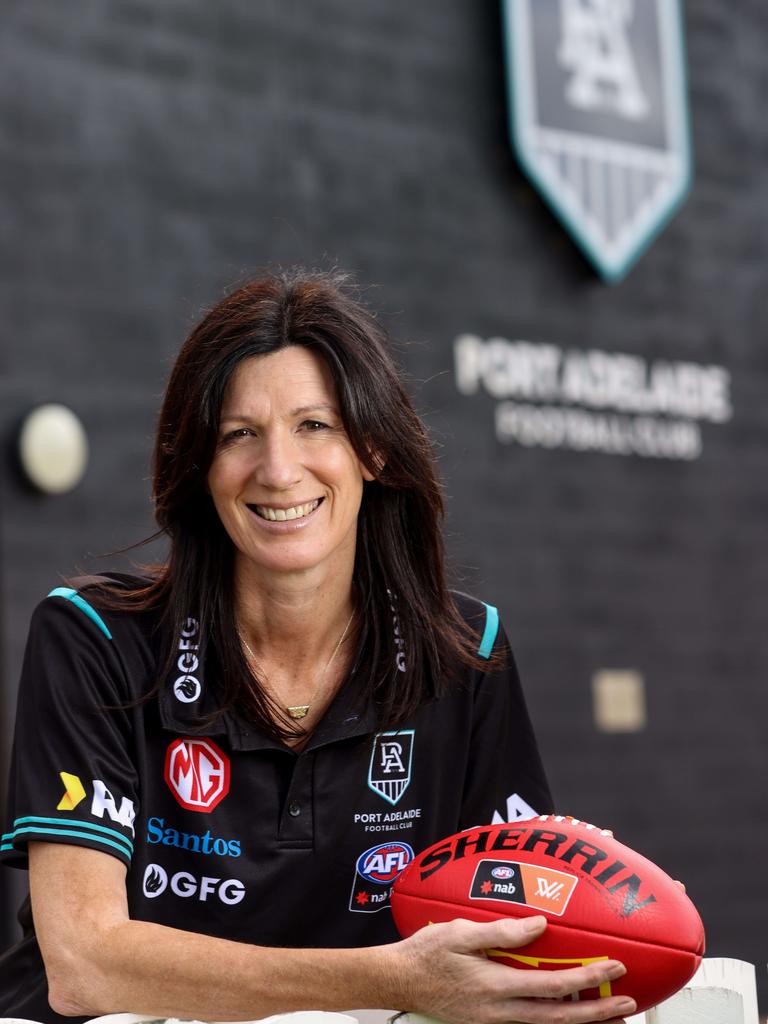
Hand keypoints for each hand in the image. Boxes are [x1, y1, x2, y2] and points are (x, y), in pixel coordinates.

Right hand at [390, 915, 636, 1023]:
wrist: (397, 982)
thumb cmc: (425, 953)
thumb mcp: (460, 933)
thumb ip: (501, 932)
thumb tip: (539, 926)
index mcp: (496, 988)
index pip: (554, 986)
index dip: (588, 978)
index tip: (614, 966)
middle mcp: (501, 1013)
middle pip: (560, 1018)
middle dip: (598, 1012)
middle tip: (629, 1002)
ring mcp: (496, 1022)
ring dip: (582, 1020)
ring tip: (610, 1013)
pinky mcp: (490, 1021)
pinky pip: (533, 1023)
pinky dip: (557, 1019)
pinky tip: (569, 1012)